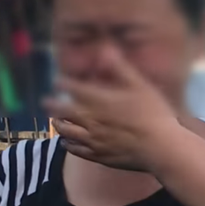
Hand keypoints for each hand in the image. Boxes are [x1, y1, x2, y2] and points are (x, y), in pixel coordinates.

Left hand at [43, 47, 180, 171]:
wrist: (159, 147)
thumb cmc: (153, 114)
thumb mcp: (139, 86)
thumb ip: (120, 68)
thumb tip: (105, 49)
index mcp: (100, 100)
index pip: (74, 89)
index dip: (63, 84)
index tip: (57, 81)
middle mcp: (91, 120)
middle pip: (64, 112)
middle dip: (52, 105)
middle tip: (45, 102)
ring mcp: (93, 140)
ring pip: (67, 132)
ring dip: (58, 125)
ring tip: (55, 121)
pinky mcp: (99, 156)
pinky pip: (76, 150)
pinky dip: (68, 144)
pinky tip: (66, 142)